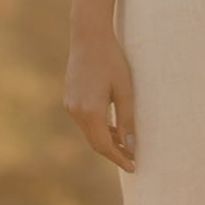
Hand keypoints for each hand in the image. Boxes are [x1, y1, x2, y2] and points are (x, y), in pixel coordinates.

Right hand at [64, 34, 136, 171]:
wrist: (89, 37)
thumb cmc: (112, 60)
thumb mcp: (125, 90)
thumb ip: (127, 119)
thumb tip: (131, 146)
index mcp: (91, 111)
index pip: (105, 145)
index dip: (120, 158)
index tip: (134, 167)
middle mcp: (76, 111)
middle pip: (95, 143)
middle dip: (114, 153)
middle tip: (133, 160)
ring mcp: (70, 106)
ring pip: (89, 133)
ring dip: (106, 142)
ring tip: (126, 147)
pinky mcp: (69, 99)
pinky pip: (85, 122)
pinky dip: (99, 129)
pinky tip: (113, 130)